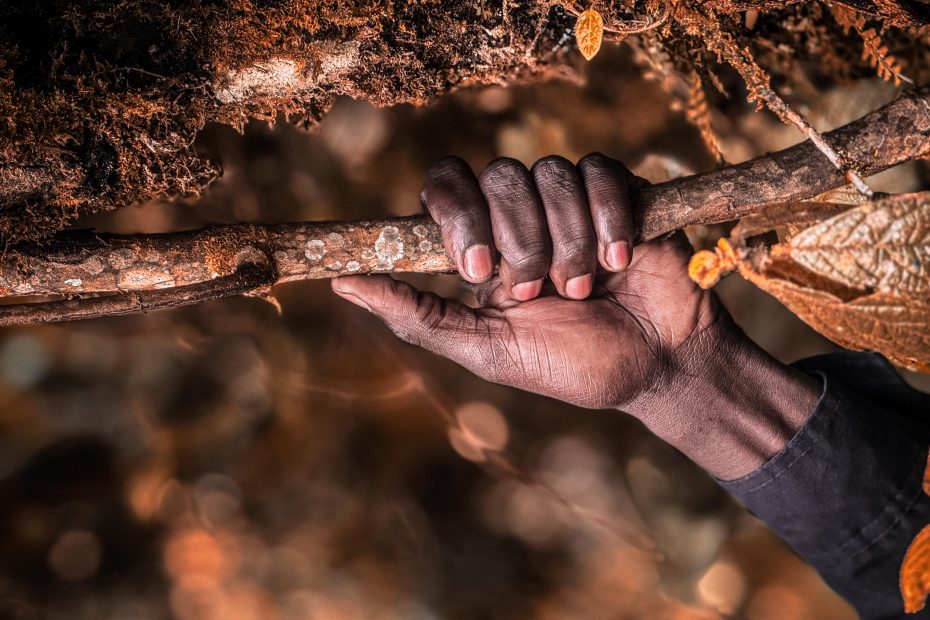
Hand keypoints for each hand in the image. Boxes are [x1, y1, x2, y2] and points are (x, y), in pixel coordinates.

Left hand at [332, 154, 819, 478]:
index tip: (481, 273)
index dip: (460, 217)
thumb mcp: (488, 350)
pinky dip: (609, 221)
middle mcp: (518, 214)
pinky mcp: (618, 190)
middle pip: (499, 176)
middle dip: (523, 242)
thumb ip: (418, 316)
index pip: (445, 184)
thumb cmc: (572, 365)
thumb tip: (343, 284)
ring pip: (551, 174)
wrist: (656, 367)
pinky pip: (599, 170)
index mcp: (480, 245)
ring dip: (571, 244)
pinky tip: (621, 262)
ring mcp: (568, 200)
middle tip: (543, 293)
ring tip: (586, 290)